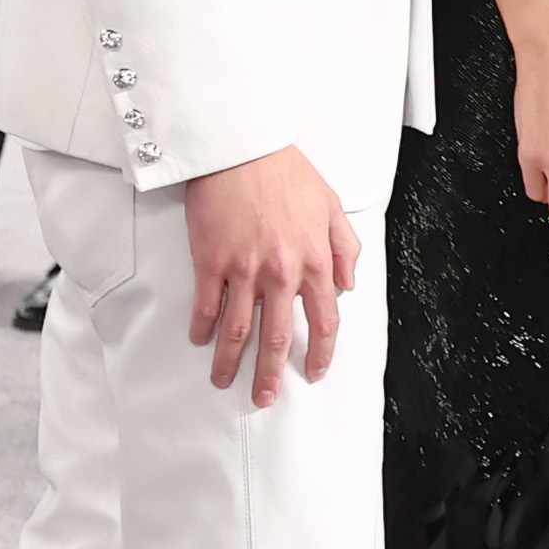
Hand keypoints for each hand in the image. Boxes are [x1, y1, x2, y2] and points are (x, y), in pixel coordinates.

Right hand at [182, 145, 357, 407]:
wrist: (241, 150)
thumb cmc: (287, 173)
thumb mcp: (332, 207)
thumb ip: (346, 249)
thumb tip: (348, 286)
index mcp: (316, 262)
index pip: (324, 321)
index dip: (319, 353)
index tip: (312, 372)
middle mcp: (282, 273)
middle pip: (277, 336)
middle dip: (270, 373)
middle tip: (263, 398)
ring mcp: (244, 270)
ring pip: (238, 329)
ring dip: (230, 361)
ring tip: (224, 381)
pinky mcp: (211, 262)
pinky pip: (206, 306)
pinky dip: (203, 328)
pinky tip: (200, 341)